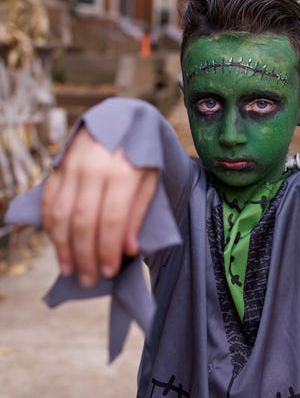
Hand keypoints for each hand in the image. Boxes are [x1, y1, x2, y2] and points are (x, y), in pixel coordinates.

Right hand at [41, 128, 157, 285]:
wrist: (122, 119)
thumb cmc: (142, 155)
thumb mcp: (151, 180)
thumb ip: (138, 213)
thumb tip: (127, 249)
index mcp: (124, 172)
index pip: (112, 220)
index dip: (108, 249)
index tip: (108, 271)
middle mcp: (95, 169)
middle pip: (83, 221)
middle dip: (85, 255)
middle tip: (88, 279)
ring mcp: (72, 166)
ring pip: (60, 214)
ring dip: (62, 246)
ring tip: (69, 268)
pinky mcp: (59, 165)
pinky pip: (49, 200)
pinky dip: (50, 225)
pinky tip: (57, 243)